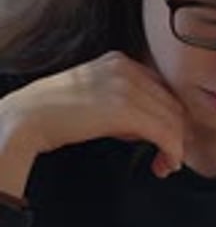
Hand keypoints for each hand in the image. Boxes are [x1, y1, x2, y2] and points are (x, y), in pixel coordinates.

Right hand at [0, 51, 183, 178]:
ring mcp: (126, 86)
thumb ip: (125, 103)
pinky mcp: (124, 109)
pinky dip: (171, 151)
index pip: (163, 89)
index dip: (171, 117)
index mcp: (121, 61)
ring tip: (166, 165)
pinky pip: (164, 132)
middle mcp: (127, 68)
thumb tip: (150, 128)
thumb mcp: (97, 96)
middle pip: (172, 103)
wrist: (27, 118)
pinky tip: (165, 164)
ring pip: (172, 119)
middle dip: (176, 134)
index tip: (168, 140)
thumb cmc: (57, 114)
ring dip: (175, 147)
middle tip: (170, 159)